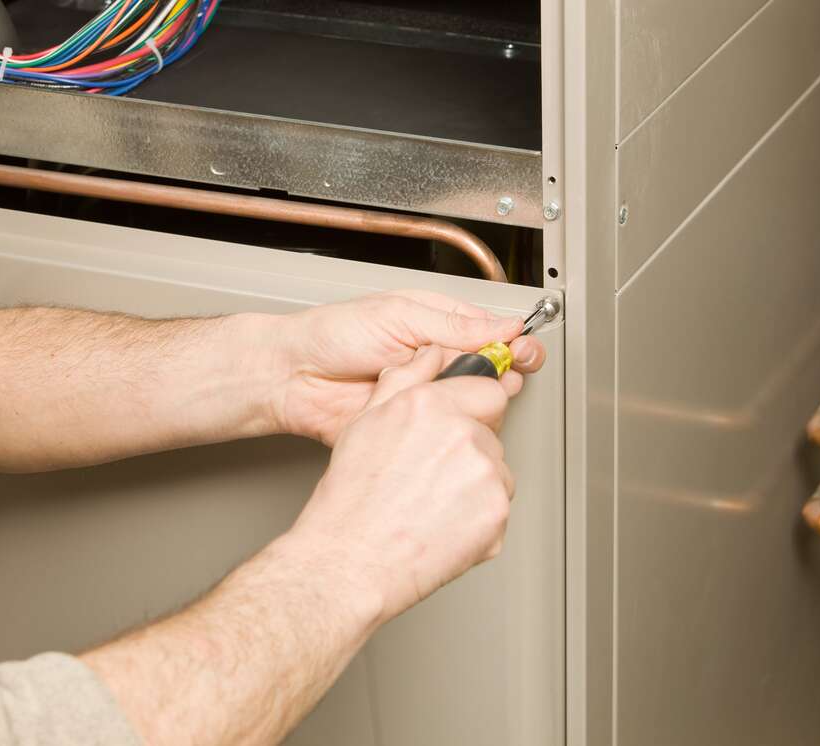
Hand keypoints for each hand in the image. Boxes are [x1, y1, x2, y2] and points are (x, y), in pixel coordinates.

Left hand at [271, 290, 545, 445]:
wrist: (295, 377)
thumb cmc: (334, 336)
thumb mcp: (400, 317)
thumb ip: (453, 326)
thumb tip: (503, 325)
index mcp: (438, 325)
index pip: (491, 331)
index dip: (513, 342)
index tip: (523, 350)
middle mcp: (437, 359)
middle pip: (491, 368)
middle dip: (506, 370)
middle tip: (508, 371)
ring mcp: (428, 394)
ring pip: (474, 401)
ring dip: (481, 398)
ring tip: (473, 390)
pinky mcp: (415, 425)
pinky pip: (446, 429)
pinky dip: (454, 425)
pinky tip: (453, 415)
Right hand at [288, 344, 515, 621]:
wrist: (350, 562)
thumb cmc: (351, 501)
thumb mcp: (366, 422)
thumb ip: (405, 379)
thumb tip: (429, 355)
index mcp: (431, 405)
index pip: (487, 391)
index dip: (473, 411)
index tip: (461, 427)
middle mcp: (463, 434)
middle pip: (492, 435)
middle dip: (470, 452)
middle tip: (431, 478)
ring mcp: (485, 474)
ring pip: (497, 473)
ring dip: (475, 486)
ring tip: (432, 506)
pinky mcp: (497, 513)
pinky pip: (499, 509)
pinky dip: (479, 520)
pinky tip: (443, 526)